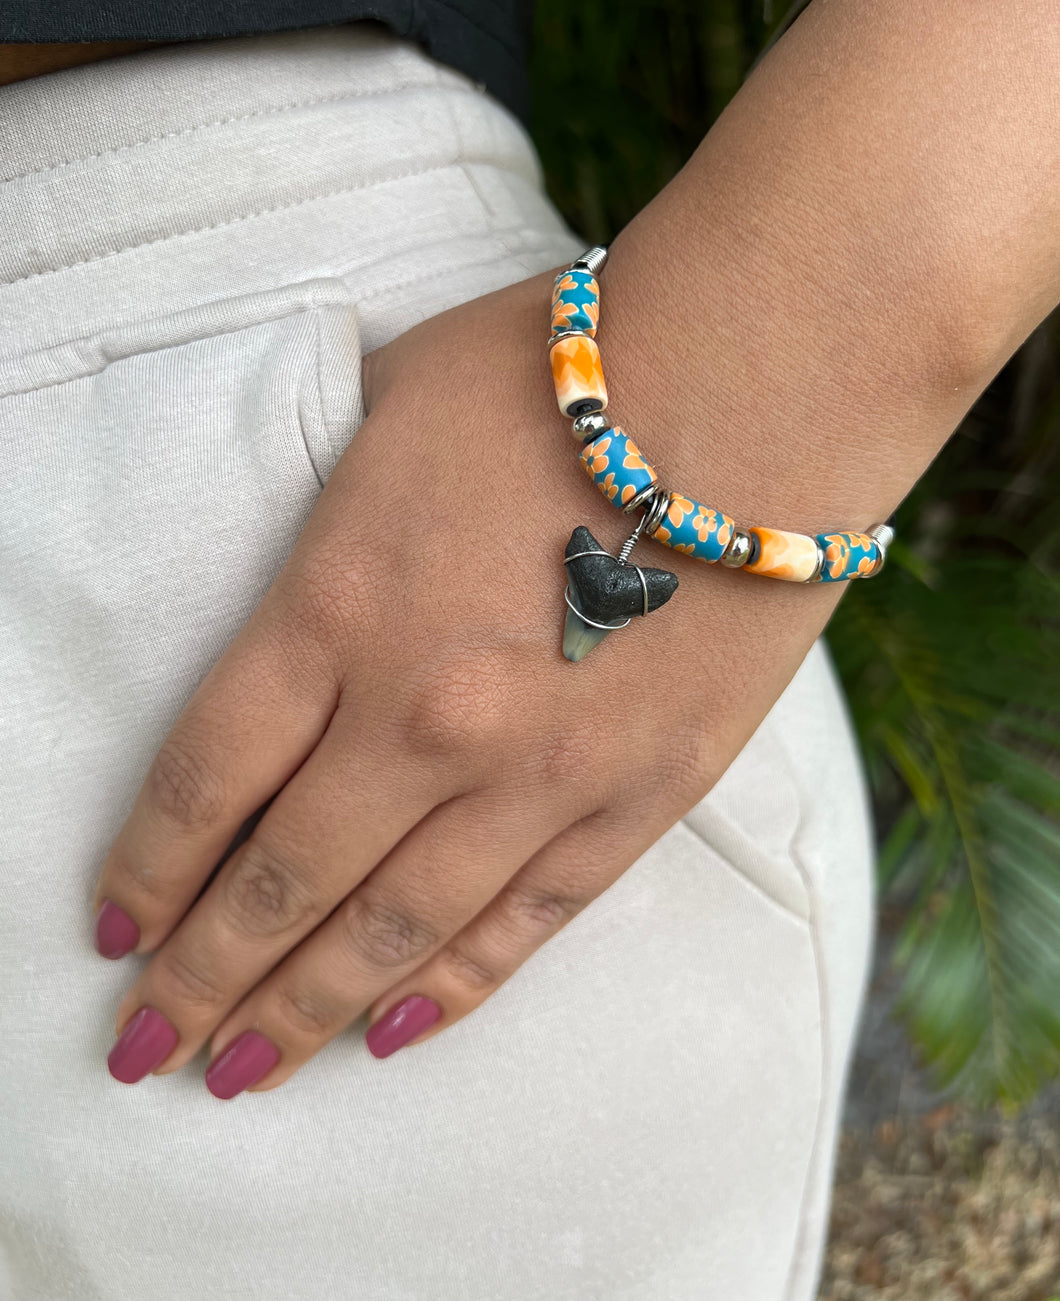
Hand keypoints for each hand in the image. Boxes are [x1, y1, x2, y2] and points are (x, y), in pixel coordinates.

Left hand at [92, 270, 839, 1095]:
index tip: (112, 929)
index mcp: (337, 609)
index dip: (147, 868)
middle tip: (147, 1048)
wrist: (758, 383)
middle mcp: (423, 716)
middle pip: (280, 884)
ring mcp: (537, 772)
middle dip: (200, 979)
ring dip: (303, 1014)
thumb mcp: (390, 410)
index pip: (206, 779)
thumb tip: (304, 584)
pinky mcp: (637, 796)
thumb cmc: (567, 371)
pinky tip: (391, 1037)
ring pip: (393, 932)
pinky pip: (526, 922)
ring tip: (239, 1078)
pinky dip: (453, 988)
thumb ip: (330, 519)